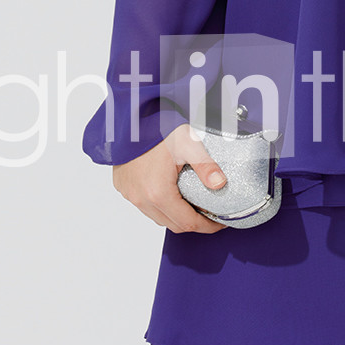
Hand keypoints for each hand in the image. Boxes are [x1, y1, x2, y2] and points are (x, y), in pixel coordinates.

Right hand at [112, 123, 228, 233]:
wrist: (130, 118)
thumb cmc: (156, 127)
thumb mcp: (188, 144)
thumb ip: (205, 166)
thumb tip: (220, 184)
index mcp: (158, 193)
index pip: (188, 223)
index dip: (207, 226)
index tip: (219, 222)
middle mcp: (141, 198)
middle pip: (173, 224)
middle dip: (194, 223)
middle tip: (209, 214)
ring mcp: (130, 194)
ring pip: (158, 217)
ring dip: (176, 215)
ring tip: (192, 204)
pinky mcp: (124, 187)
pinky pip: (144, 206)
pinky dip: (160, 206)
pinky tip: (171, 194)